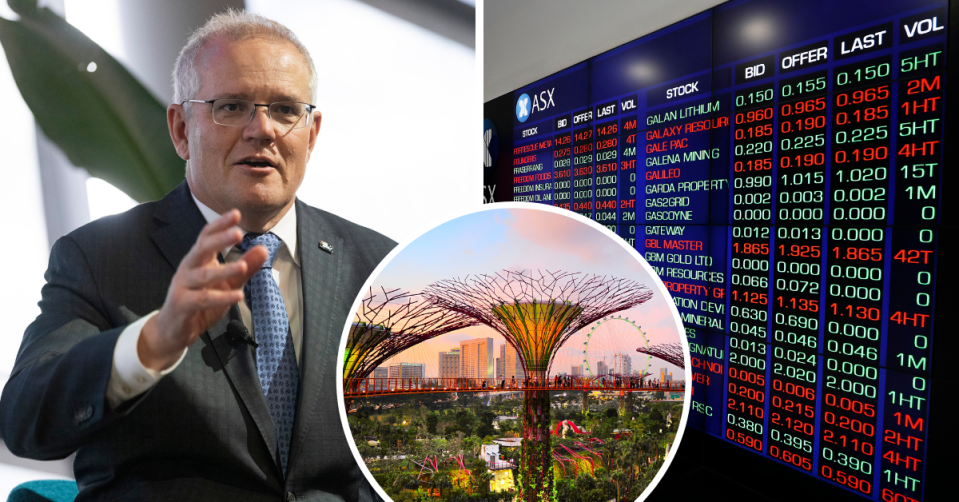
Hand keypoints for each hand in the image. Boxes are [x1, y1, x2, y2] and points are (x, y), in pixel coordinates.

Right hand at [138, 209, 267, 370]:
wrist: (172, 329)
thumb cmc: (199, 302)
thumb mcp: (227, 284)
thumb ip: (246, 268)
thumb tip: (263, 249)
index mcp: (198, 259)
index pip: (206, 237)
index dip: (220, 224)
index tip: (236, 213)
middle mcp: (188, 268)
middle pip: (202, 249)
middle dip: (219, 240)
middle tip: (238, 232)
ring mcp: (183, 286)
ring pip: (204, 276)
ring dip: (225, 270)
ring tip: (243, 266)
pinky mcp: (182, 305)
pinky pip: (203, 299)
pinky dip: (222, 298)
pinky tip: (239, 296)